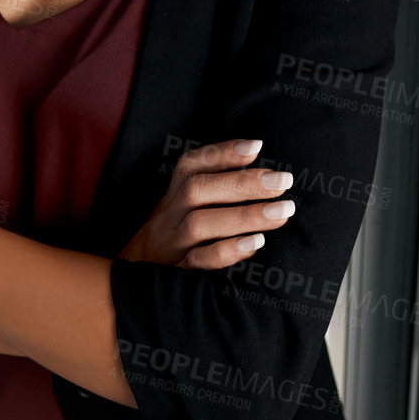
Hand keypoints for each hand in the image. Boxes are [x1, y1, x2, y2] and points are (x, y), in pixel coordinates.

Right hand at [118, 138, 295, 269]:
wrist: (135, 273)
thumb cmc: (177, 231)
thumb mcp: (186, 204)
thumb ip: (217, 181)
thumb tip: (254, 151)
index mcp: (174, 192)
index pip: (192, 164)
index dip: (223, 153)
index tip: (256, 146)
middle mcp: (170, 213)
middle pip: (197, 189)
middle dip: (243, 183)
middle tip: (283, 181)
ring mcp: (173, 242)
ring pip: (200, 223)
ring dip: (245, 215)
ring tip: (283, 211)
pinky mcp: (179, 270)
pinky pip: (201, 259)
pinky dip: (230, 250)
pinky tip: (257, 242)